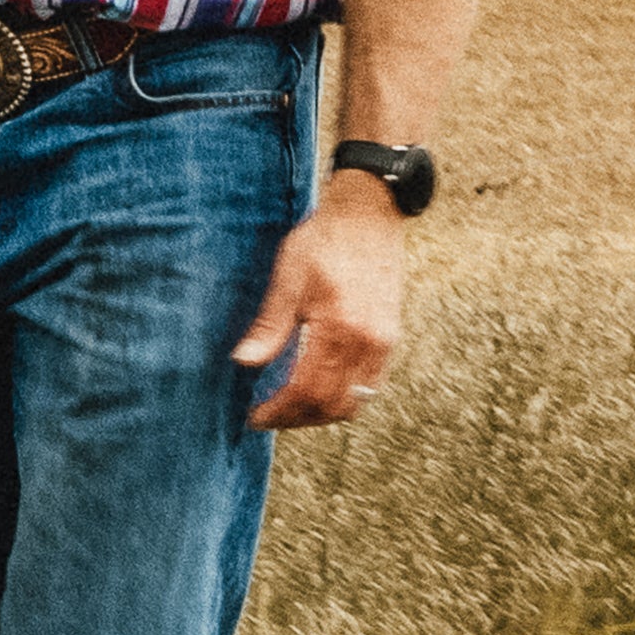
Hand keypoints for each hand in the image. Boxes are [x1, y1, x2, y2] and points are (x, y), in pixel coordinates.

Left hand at [233, 178, 405, 430]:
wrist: (368, 216)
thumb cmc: (323, 241)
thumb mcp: (288, 278)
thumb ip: (270, 326)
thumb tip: (244, 362)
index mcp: (340, 329)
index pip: (307, 390)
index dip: (279, 410)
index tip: (255, 417)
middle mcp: (369, 343)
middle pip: (332, 404)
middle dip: (297, 418)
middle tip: (267, 417)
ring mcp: (384, 343)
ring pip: (354, 401)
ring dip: (320, 413)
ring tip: (289, 409)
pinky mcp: (390, 338)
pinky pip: (369, 386)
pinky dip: (343, 397)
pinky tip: (318, 389)